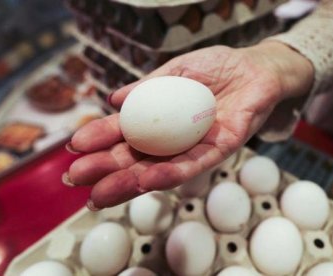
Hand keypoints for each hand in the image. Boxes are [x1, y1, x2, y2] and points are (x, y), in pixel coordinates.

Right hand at [64, 41, 312, 209]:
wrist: (258, 69)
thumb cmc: (218, 67)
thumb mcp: (177, 70)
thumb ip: (148, 85)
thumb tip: (113, 99)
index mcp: (159, 120)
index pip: (124, 134)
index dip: (99, 140)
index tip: (74, 147)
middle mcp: (173, 139)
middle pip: (135, 159)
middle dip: (104, 170)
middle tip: (75, 180)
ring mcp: (195, 147)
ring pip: (158, 170)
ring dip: (128, 183)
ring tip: (100, 193)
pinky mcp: (221, 149)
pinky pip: (193, 165)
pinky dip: (169, 174)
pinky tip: (145, 180)